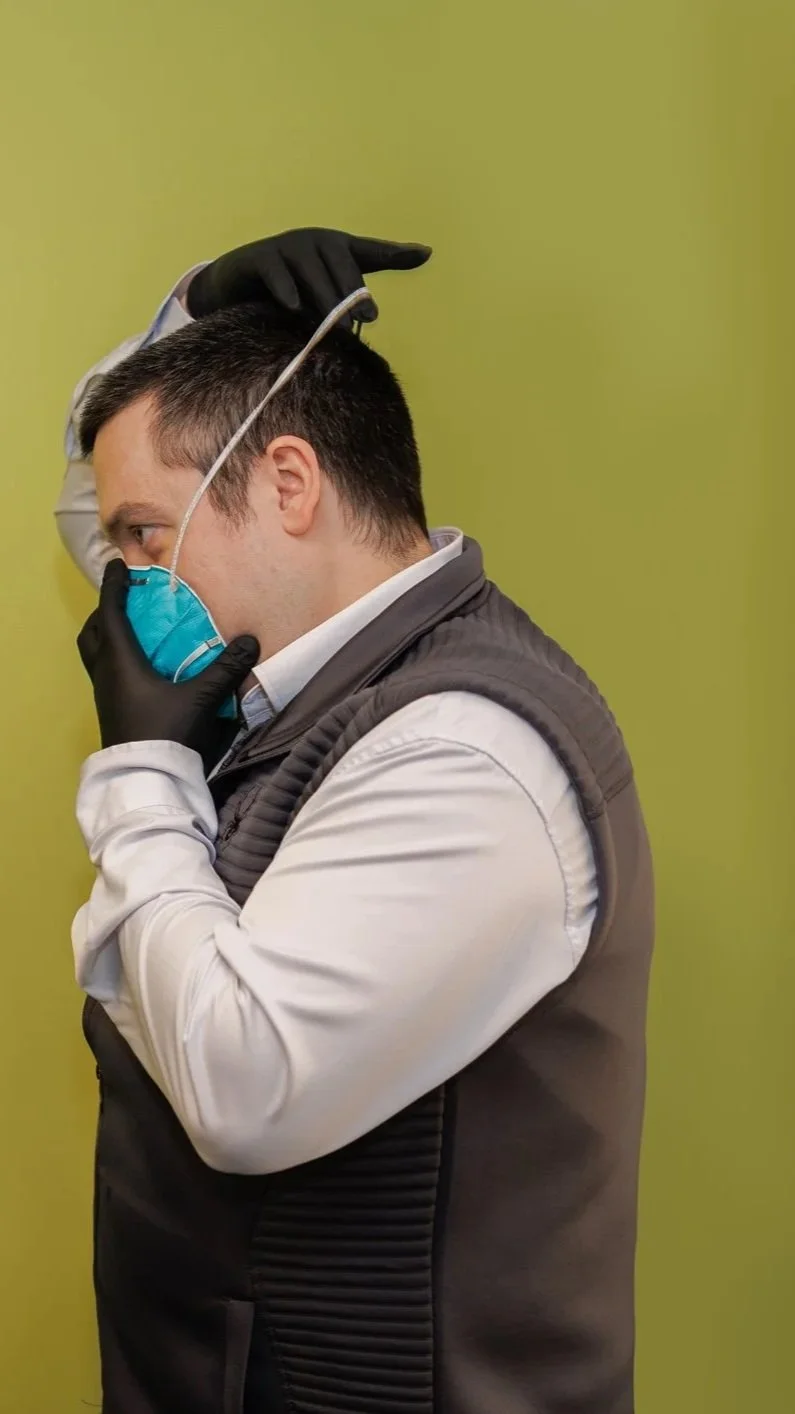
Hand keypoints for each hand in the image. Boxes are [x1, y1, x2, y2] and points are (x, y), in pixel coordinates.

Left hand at [78, 560, 259, 767]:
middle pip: (93, 634)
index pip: (111, 612)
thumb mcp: (201, 698)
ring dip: (108, 638)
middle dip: (105, 613)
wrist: (148, 779)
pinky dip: (118, 660)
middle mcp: (106, 674)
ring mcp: (106, 696)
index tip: (118, 565)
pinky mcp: (112, 712)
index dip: (114, 586)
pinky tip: (143, 668)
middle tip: (125, 602)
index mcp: (120, 661)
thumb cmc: (167, 733)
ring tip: (134, 632)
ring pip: (96, 656)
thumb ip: (225, 668)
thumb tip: (250, 640)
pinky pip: (107, 674)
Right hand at [185, 228, 431, 325]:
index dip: (390, 258)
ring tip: (334, 327)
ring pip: (310, 269)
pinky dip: (285, 288)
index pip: (366, 253)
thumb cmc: (295, 284)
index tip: (412, 268)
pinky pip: (275, 271)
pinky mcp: (259, 258)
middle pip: (339, 264)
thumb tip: (425, 254)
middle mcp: (313, 241)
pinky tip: (294, 307)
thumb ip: (367, 280)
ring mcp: (285, 247)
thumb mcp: (331, 283)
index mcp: (336, 247)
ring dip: (323, 297)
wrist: (239, 284)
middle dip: (351, 293)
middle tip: (364, 321)